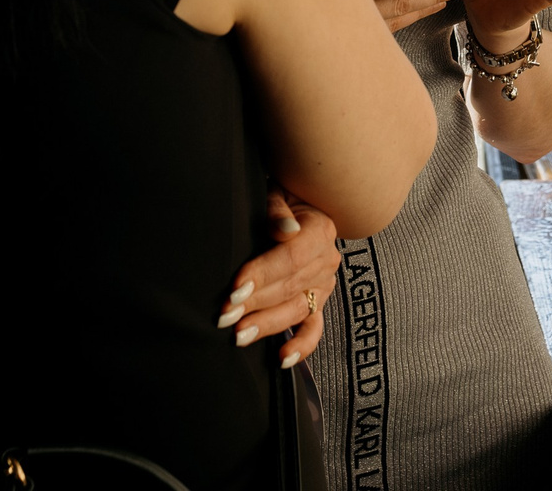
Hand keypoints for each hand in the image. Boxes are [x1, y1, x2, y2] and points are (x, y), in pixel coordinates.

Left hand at [218, 190, 340, 368]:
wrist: (301, 205)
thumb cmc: (283, 198)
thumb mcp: (277, 192)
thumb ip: (277, 210)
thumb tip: (284, 231)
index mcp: (320, 230)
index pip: (291, 258)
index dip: (262, 274)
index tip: (236, 288)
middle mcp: (326, 261)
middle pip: (289, 287)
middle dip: (255, 303)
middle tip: (226, 316)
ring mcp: (323, 286)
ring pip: (296, 310)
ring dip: (267, 325)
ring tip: (239, 336)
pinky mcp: (317, 304)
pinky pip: (313, 329)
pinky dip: (300, 346)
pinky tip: (281, 359)